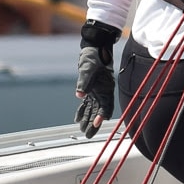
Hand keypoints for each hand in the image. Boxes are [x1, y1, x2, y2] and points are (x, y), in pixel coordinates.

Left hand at [74, 19, 121, 137]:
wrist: (95, 48)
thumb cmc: (94, 57)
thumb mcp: (88, 69)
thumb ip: (83, 83)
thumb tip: (79, 95)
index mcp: (106, 89)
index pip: (106, 106)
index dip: (101, 116)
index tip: (97, 123)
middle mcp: (103, 92)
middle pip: (99, 111)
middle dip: (94, 124)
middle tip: (88, 135)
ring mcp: (97, 91)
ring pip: (92, 109)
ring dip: (87, 120)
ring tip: (83, 131)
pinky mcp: (91, 89)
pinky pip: (87, 104)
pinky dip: (82, 111)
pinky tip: (77, 119)